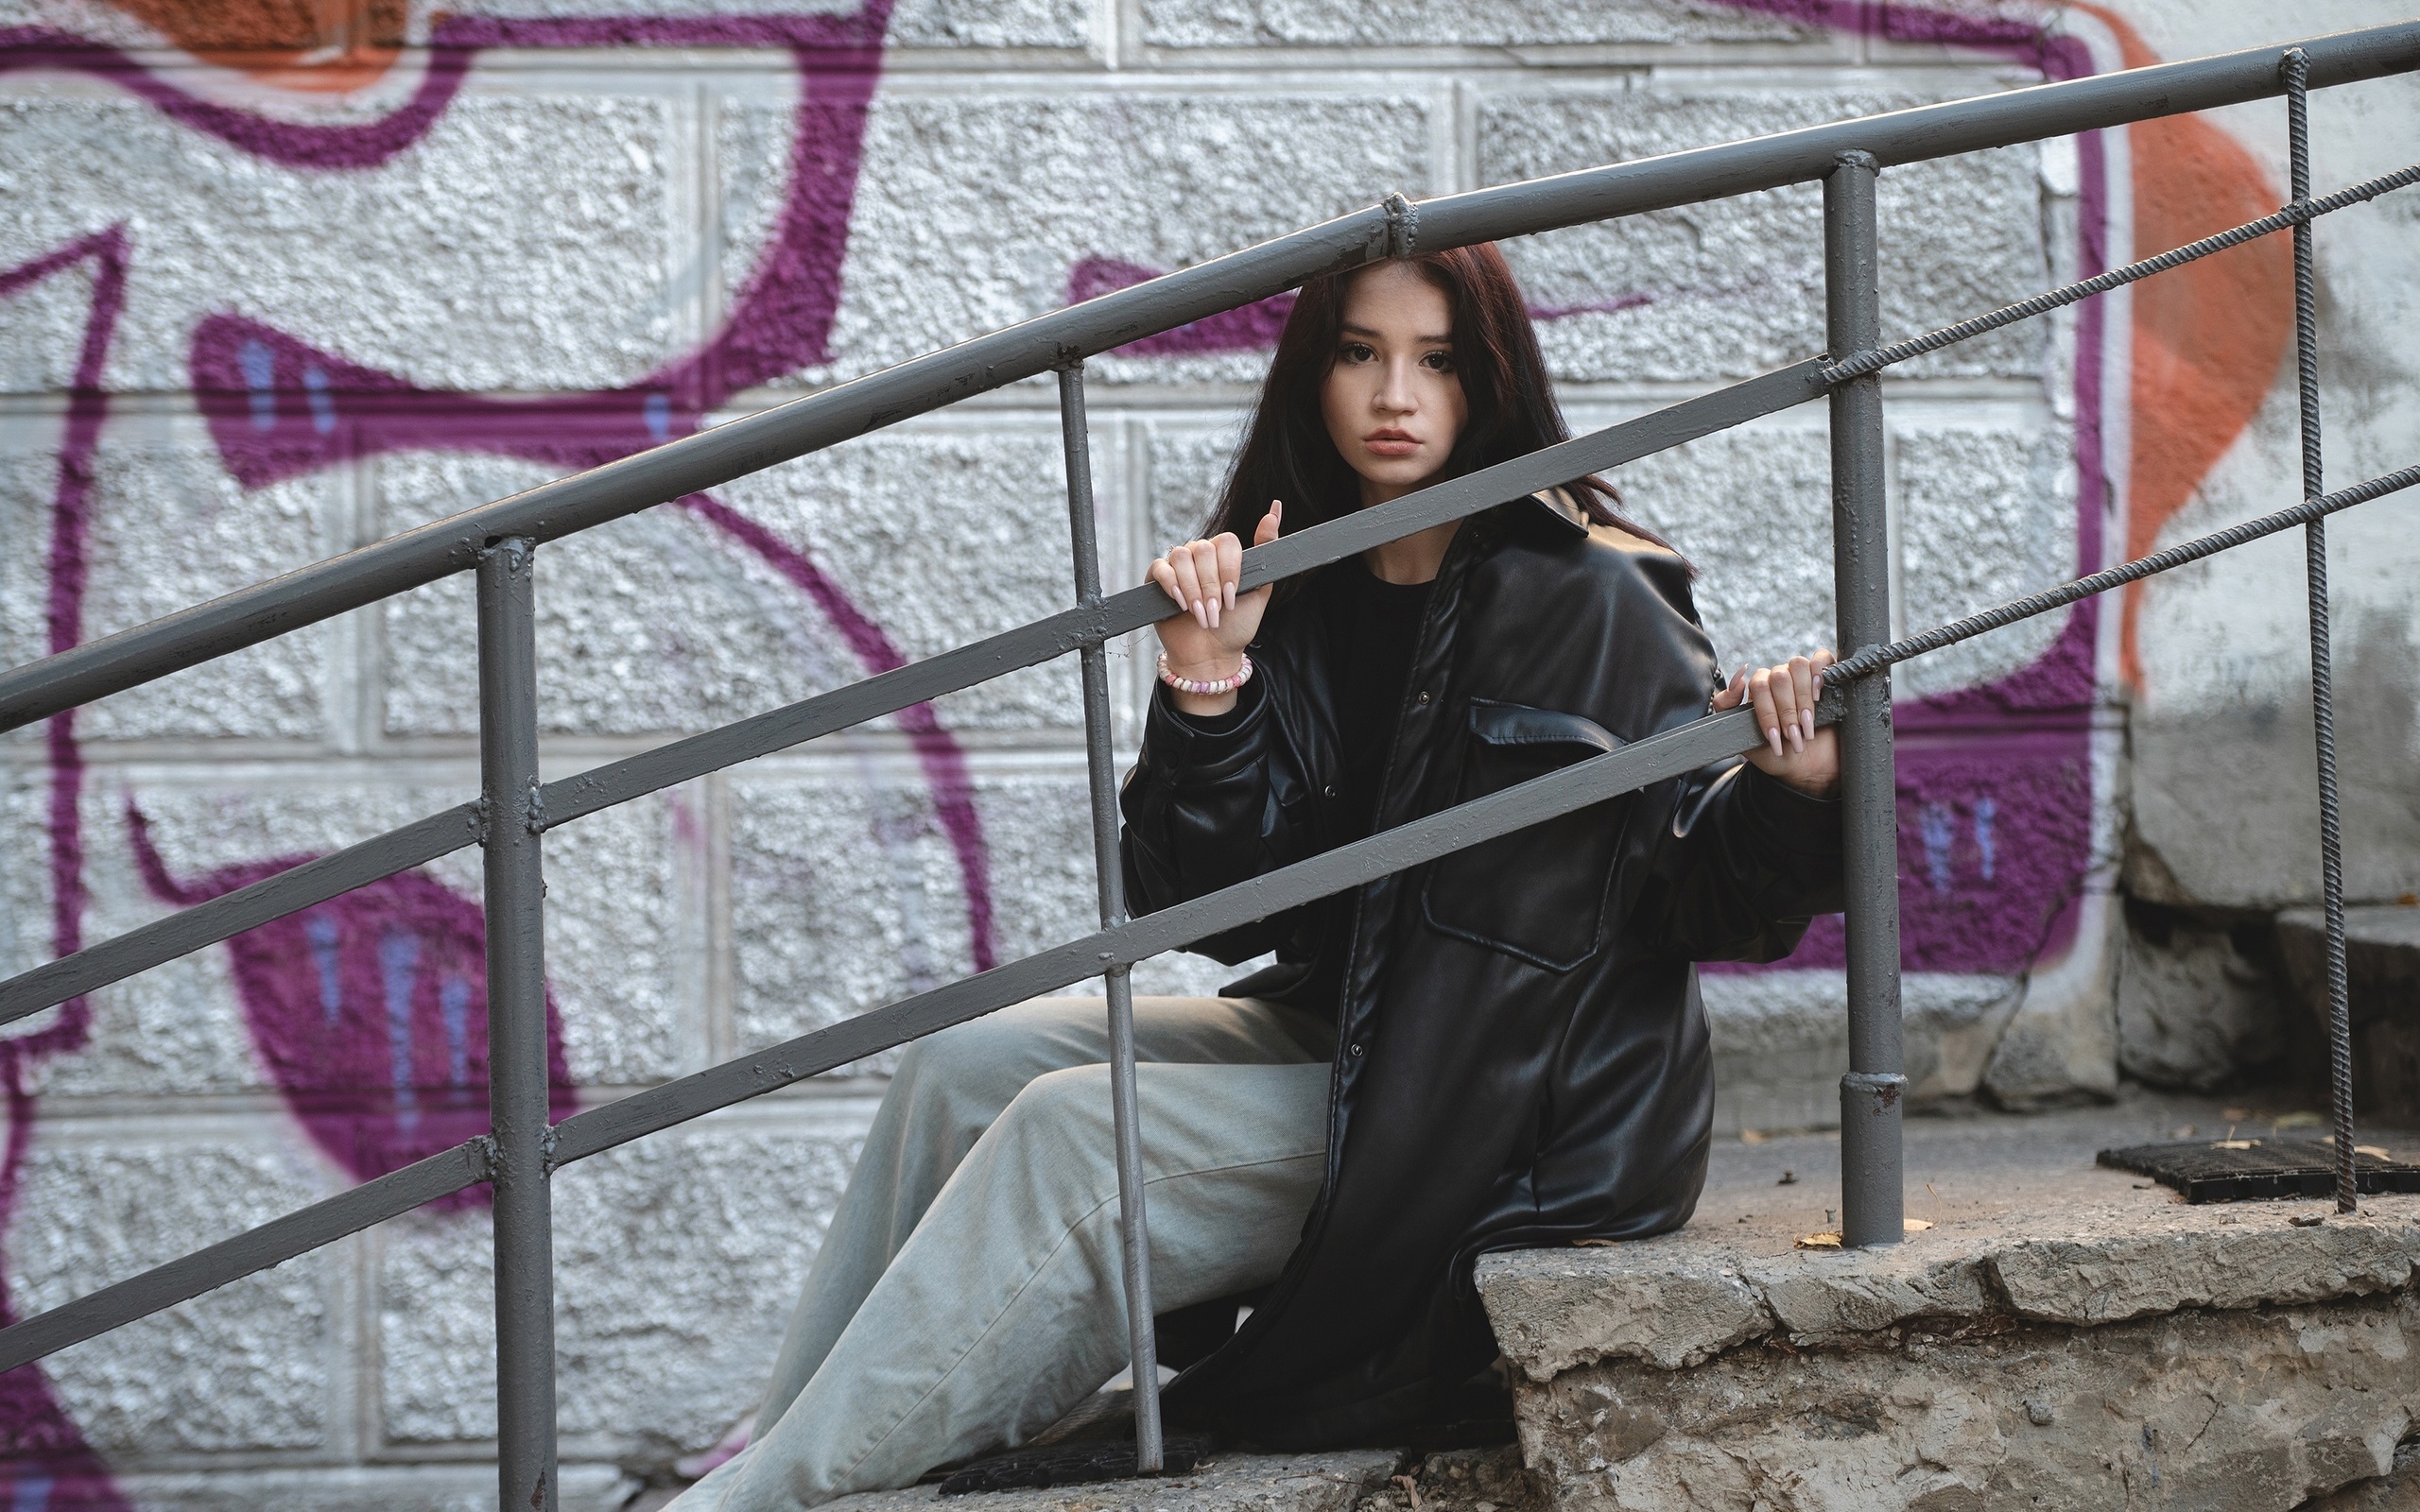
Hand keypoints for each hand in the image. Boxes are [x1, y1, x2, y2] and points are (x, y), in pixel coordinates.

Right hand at [1147, 501, 1281, 715]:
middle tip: (1215, 612)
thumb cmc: (1235, 626)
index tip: (1231, 599)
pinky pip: (1161, 568)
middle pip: (1204, 549)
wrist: (1210, 655)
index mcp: (1225, 555)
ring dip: (1193, 590)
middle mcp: (1201, 554)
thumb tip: (1273, 510)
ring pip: (1182, 557)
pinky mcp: (1156, 578)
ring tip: (1199, 615)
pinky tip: (1181, 605)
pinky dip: (1173, 587)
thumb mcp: (1259, 590)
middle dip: (1211, 586)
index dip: (1229, 570)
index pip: (1227, 541)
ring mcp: (1178, 565)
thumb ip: (1266, 552)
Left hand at [1712, 650, 1839, 797]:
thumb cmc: (1775, 754)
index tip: (1775, 737)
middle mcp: (1779, 679)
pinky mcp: (1826, 675)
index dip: (1768, 712)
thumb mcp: (1743, 736)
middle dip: (1787, 712)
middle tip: (1793, 737)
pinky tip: (1819, 696)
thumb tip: (1738, 678)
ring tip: (1808, 727)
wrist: (1807, 768)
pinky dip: (1820, 674)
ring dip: (1803, 700)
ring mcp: (1801, 676)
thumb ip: (1727, 705)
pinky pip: (1821, 657)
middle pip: (1779, 677)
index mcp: (1760, 690)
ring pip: (1798, 666)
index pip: (1759, 685)